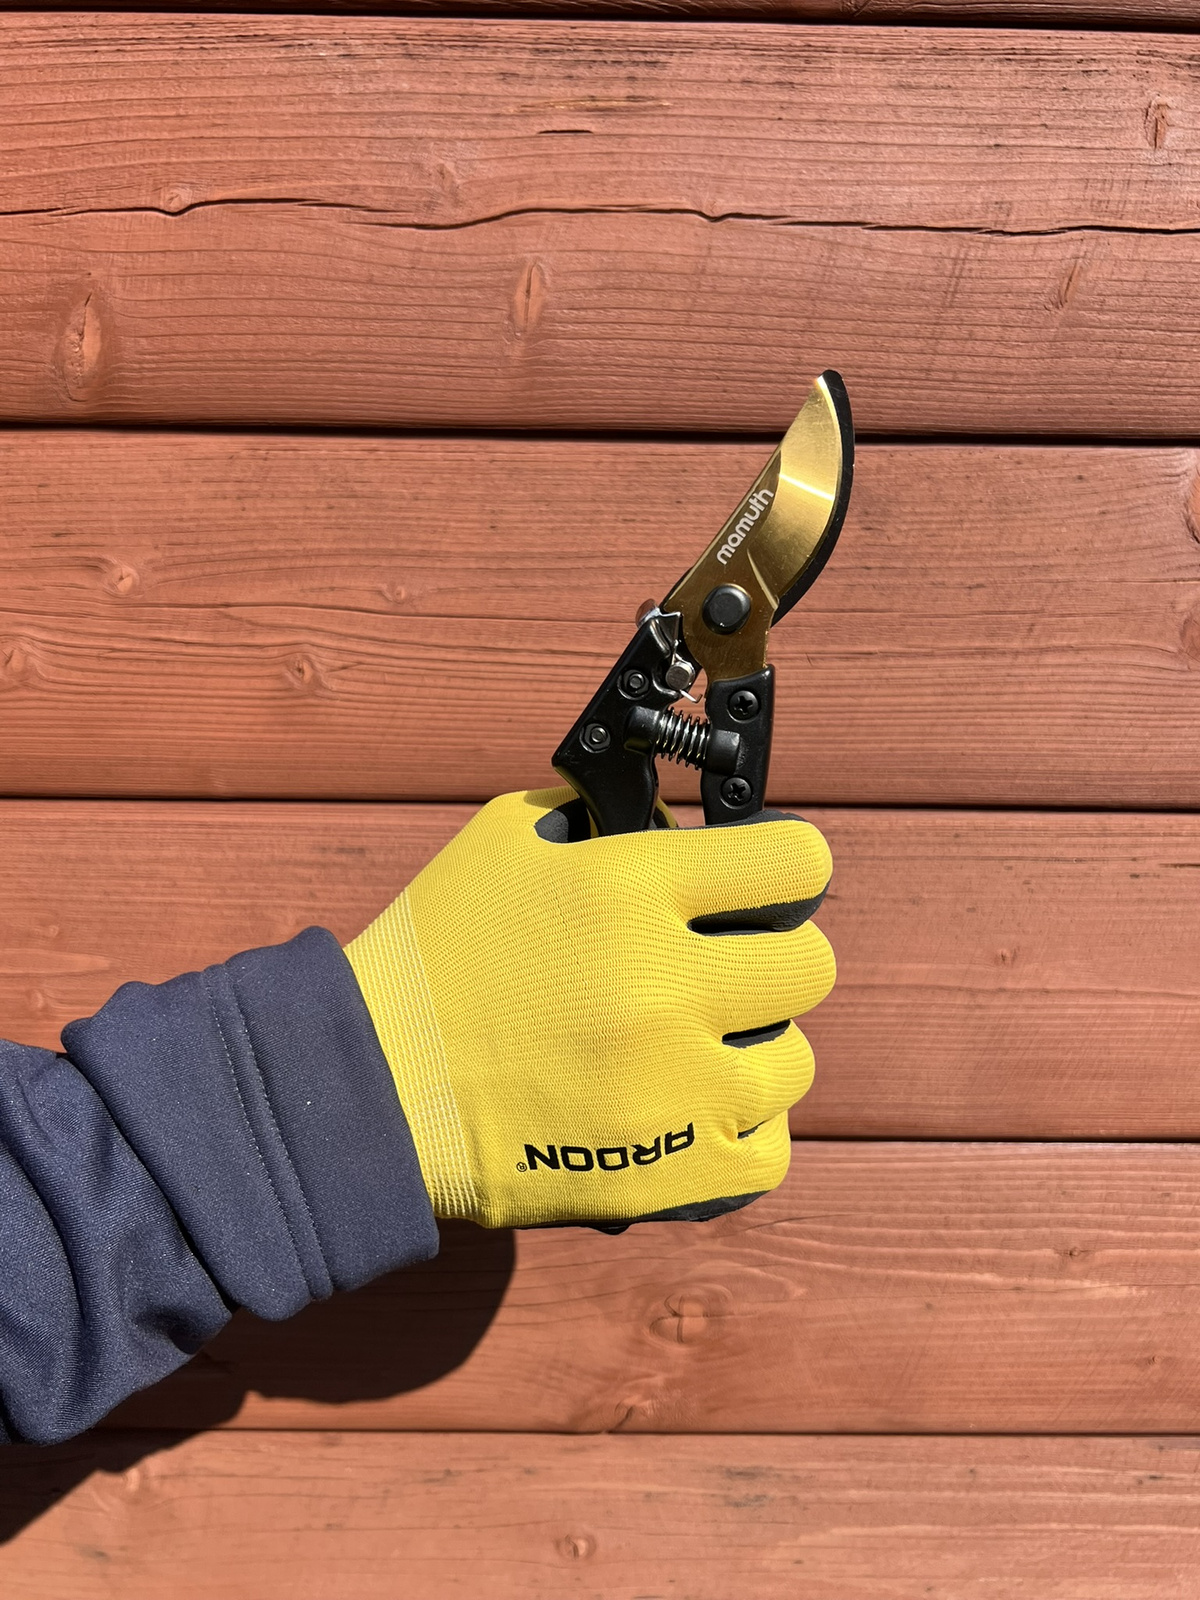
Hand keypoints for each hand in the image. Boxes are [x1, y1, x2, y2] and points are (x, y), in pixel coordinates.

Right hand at [345, 787, 833, 1229]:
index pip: (794, 862)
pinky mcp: (670, 1170)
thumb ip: (602, 817)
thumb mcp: (507, 842)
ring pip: (794, 1061)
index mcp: (629, 888)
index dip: (789, 866)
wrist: (370, 1090)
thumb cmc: (435, 958)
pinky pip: (771, 1151)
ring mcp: (674, 1085)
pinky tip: (698, 1107)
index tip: (774, 881)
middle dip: (770, 958)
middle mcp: (664, 982)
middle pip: (809, 965)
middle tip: (721, 968)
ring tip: (693, 1047)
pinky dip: (744, 1130)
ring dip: (752, 1049)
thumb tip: (683, 828)